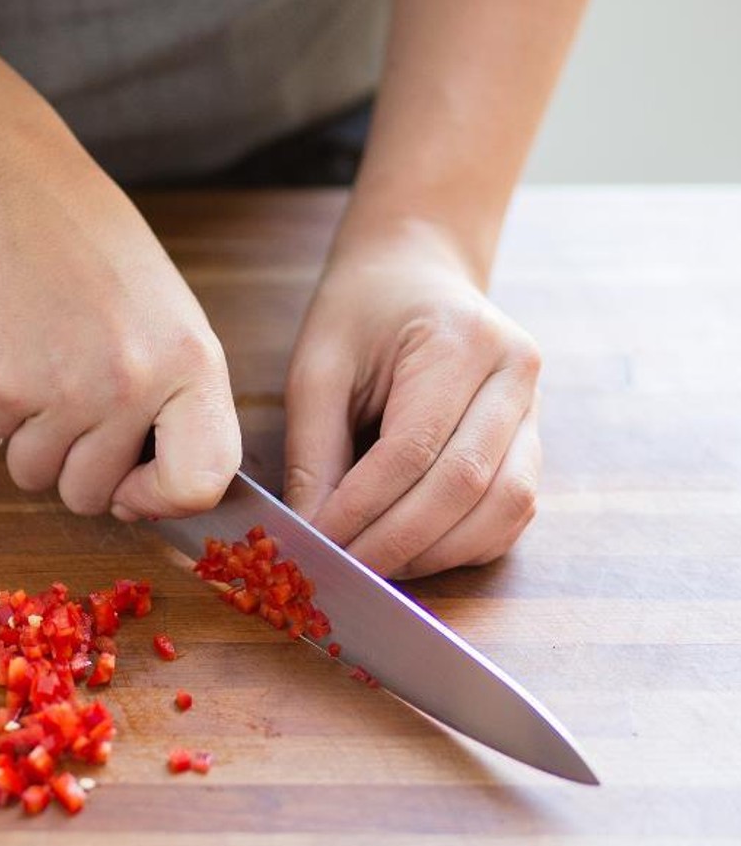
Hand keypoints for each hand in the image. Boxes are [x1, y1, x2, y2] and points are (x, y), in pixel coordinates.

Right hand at [0, 160, 240, 519]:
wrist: (16, 190)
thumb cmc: (97, 251)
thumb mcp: (170, 319)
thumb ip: (173, 405)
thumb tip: (146, 497)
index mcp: (189, 366)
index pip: (197, 484)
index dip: (160, 500)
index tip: (135, 486)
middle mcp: (128, 385)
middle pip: (92, 495)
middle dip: (76, 468)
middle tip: (73, 411)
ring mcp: (56, 388)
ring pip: (34, 475)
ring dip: (30, 441)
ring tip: (42, 372)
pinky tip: (11, 349)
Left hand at [281, 219, 541, 578]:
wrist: (414, 274)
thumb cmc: (359, 314)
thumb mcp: (317, 368)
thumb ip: (314, 453)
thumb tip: (309, 534)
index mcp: (461, 341)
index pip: (412, 449)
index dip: (362, 509)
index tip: (316, 544)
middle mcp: (515, 376)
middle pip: (465, 486)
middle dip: (397, 542)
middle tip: (342, 571)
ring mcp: (537, 411)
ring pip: (504, 509)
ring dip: (436, 552)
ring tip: (374, 567)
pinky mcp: (534, 443)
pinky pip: (512, 514)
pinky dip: (462, 546)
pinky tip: (413, 552)